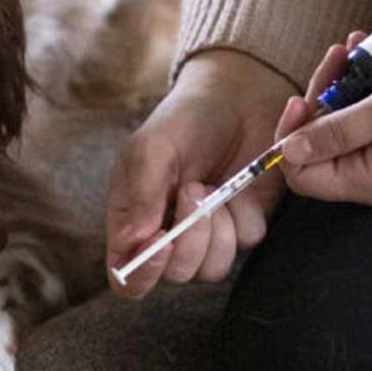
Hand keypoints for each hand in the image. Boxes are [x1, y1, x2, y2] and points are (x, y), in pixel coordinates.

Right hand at [106, 50, 296, 298]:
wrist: (237, 96)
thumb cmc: (183, 120)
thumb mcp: (152, 148)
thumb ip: (140, 194)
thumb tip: (135, 241)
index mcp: (134, 220)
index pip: (126, 275)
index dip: (141, 273)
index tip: (160, 243)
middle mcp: (169, 235)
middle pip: (174, 274)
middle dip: (189, 239)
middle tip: (193, 189)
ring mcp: (207, 233)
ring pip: (212, 268)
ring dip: (215, 229)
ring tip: (212, 186)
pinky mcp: (243, 224)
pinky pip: (245, 243)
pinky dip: (241, 216)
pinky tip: (235, 185)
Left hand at [276, 22, 371, 212]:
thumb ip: (334, 131)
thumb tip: (287, 149)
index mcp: (370, 183)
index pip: (303, 174)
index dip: (292, 136)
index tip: (300, 98)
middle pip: (323, 144)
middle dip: (324, 94)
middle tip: (336, 54)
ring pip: (347, 125)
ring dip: (345, 81)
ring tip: (358, 42)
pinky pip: (371, 121)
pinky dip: (367, 86)